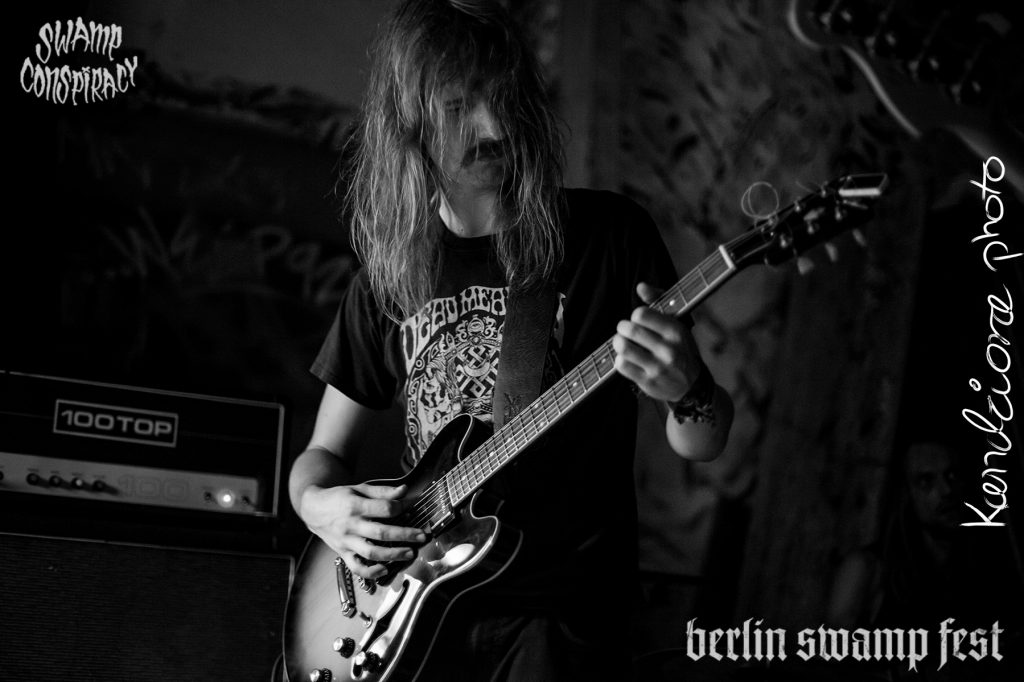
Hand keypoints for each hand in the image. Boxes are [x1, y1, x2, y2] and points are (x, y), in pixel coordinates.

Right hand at [299, 482, 426, 579]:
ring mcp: (346, 541)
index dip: (400, 508)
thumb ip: (382, 491)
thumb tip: (404, 491)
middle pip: (381, 533)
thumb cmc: (338, 498)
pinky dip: (371, 572)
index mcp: (355, 506)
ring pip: (371, 553)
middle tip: (421, 536)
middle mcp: (351, 525)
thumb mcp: (359, 488)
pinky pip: (357, 567)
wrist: (313, 509)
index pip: (383, 509)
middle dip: (404, 535)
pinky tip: (385, 570)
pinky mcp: (343, 553)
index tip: (410, 508)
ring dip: (393, 555)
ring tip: (409, 553)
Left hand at [612, 282, 701, 401]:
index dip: (635, 316)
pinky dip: (620, 360)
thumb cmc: (680, 349)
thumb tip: (640, 286)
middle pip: (630, 330)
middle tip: (624, 330)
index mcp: (675, 331)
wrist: (691, 385)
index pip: (641, 314)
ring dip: (618, 343)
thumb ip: (658, 301)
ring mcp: (658, 367)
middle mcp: (668, 350)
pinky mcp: (648, 382)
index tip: (638, 320)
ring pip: (623, 348)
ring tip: (623, 343)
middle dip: (622, 328)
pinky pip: (622, 365)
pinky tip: (627, 359)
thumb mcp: (676, 323)